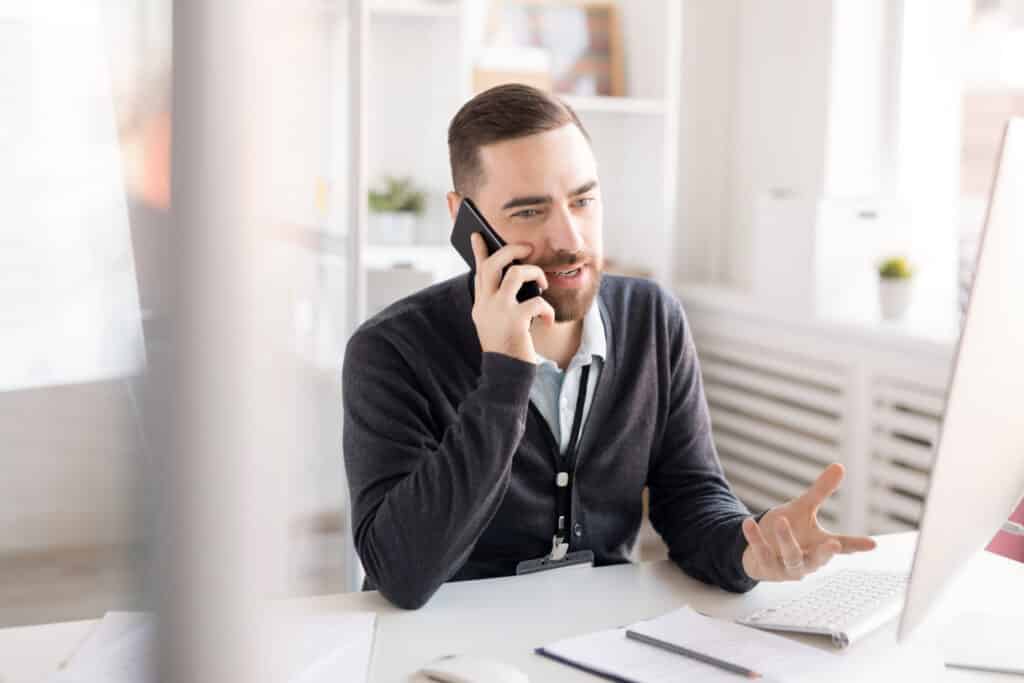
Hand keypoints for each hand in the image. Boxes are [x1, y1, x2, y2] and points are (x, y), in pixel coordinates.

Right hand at [470, 233, 554, 363]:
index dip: (479, 251)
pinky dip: (546, 309)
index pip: (478, 271)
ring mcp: (499, 311)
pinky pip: (537, 302)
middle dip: (512, 250)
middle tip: (528, 248)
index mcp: (481, 304)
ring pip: (516, 274)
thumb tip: (515, 277)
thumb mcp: (497, 323)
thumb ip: (500, 302)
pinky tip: (547, 320)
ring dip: (535, 273)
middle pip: (494, 263)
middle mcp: (486, 304)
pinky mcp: (515, 321)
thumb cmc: (507, 347)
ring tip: (543, 284)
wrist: (505, 375)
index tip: (477, 234)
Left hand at [740, 463, 876, 580]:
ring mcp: (788, 567)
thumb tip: (840, 467)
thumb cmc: (788, 529)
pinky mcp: (767, 569)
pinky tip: (749, 522)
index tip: (873, 544)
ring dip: (786, 540)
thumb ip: (821, 491)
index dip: (857, 545)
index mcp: (819, 545)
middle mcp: (807, 560)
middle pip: (818, 559)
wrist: (758, 547)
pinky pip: (762, 554)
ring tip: (781, 519)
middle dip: (825, 553)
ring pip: (791, 557)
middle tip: (833, 544)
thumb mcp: (803, 508)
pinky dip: (756, 539)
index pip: (842, 546)